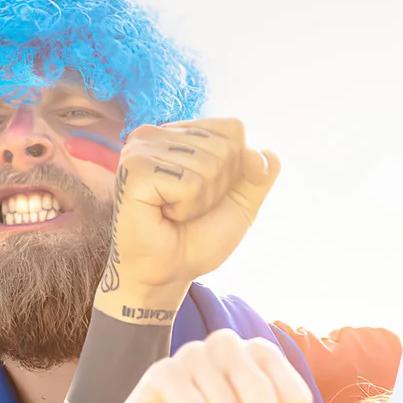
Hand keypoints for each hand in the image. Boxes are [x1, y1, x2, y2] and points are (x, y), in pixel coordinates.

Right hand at [102, 119, 278, 301]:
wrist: (166, 273)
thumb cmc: (195, 239)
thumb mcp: (239, 206)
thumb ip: (257, 177)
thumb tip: (268, 154)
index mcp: (179, 134)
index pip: (233, 130)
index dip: (234, 171)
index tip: (206, 195)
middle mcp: (157, 133)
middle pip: (225, 148)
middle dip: (217, 189)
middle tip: (187, 209)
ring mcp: (141, 147)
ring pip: (208, 165)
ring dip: (200, 201)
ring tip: (174, 213)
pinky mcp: (134, 168)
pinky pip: (188, 183)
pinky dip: (185, 207)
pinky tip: (163, 214)